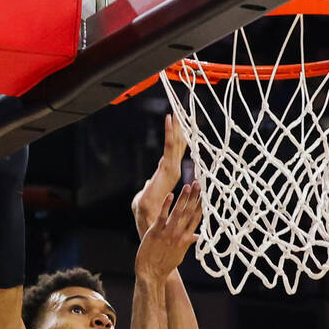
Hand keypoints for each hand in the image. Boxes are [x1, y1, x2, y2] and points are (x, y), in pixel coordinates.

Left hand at [131, 114, 187, 238]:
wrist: (148, 219)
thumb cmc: (148, 213)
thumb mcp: (145, 195)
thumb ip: (150, 186)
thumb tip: (149, 182)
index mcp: (167, 172)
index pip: (173, 151)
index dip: (177, 136)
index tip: (179, 122)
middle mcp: (171, 168)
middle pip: (178, 143)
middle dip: (180, 127)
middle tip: (183, 109)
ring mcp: (171, 167)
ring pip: (175, 142)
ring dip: (177, 125)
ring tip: (179, 109)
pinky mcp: (167, 168)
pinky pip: (169, 146)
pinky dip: (170, 132)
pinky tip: (170, 118)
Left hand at [135, 183, 201, 281]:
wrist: (151, 274)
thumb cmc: (165, 265)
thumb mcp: (180, 254)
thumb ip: (188, 243)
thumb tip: (197, 237)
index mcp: (186, 239)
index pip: (195, 219)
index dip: (200, 206)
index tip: (204, 195)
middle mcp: (179, 235)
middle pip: (189, 213)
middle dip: (195, 197)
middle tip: (199, 184)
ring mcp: (168, 233)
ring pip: (178, 212)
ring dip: (184, 198)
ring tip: (189, 186)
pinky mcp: (156, 232)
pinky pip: (162, 216)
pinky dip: (167, 205)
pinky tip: (171, 195)